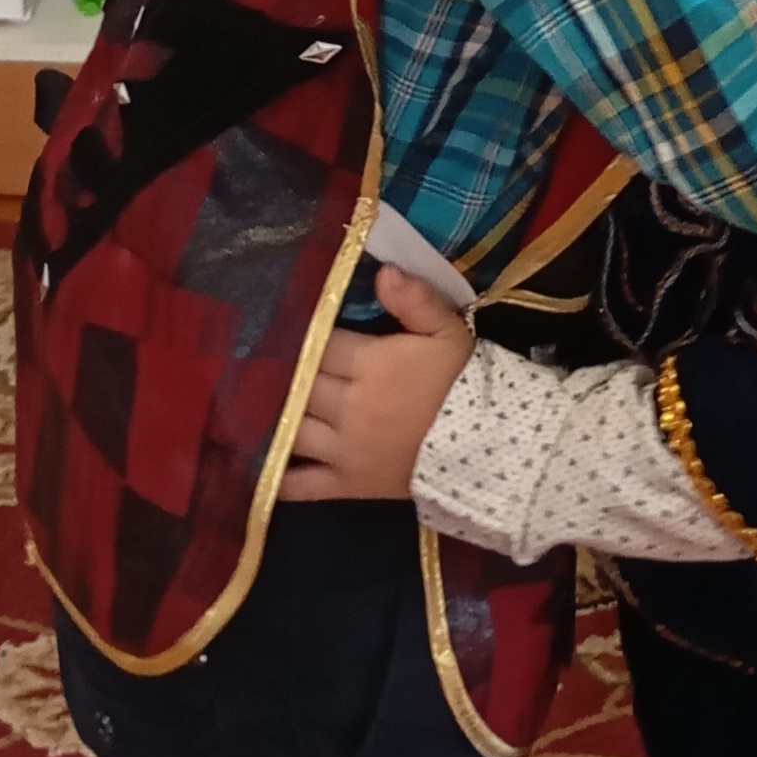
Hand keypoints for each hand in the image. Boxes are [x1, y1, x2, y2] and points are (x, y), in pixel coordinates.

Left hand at [280, 268, 473, 504]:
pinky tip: (266, 466)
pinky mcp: (347, 485)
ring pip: (293, 428)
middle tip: (278, 366)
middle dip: (292, 374)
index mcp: (370, 365)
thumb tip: (381, 271)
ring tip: (267, 406)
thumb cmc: (465, 385)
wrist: (489, 449)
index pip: (321, 344)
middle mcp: (348, 407)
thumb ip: (415, 300)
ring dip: (279, 417)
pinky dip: (280, 477)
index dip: (309, 337)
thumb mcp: (449, 333)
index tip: (301, 331)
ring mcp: (344, 450)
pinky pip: (302, 485)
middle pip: (302, 384)